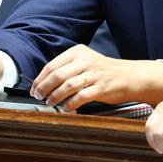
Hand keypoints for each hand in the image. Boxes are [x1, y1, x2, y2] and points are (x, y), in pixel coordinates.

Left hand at [30, 44, 162, 110]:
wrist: (129, 76)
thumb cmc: (103, 71)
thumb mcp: (84, 62)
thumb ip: (66, 68)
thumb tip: (43, 82)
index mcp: (78, 52)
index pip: (52, 65)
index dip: (40, 79)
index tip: (34, 89)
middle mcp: (85, 61)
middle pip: (57, 75)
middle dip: (44, 88)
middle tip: (39, 97)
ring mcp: (94, 74)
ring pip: (67, 86)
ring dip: (55, 97)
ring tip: (50, 103)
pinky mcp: (101, 87)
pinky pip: (81, 97)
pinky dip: (71, 104)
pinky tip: (66, 109)